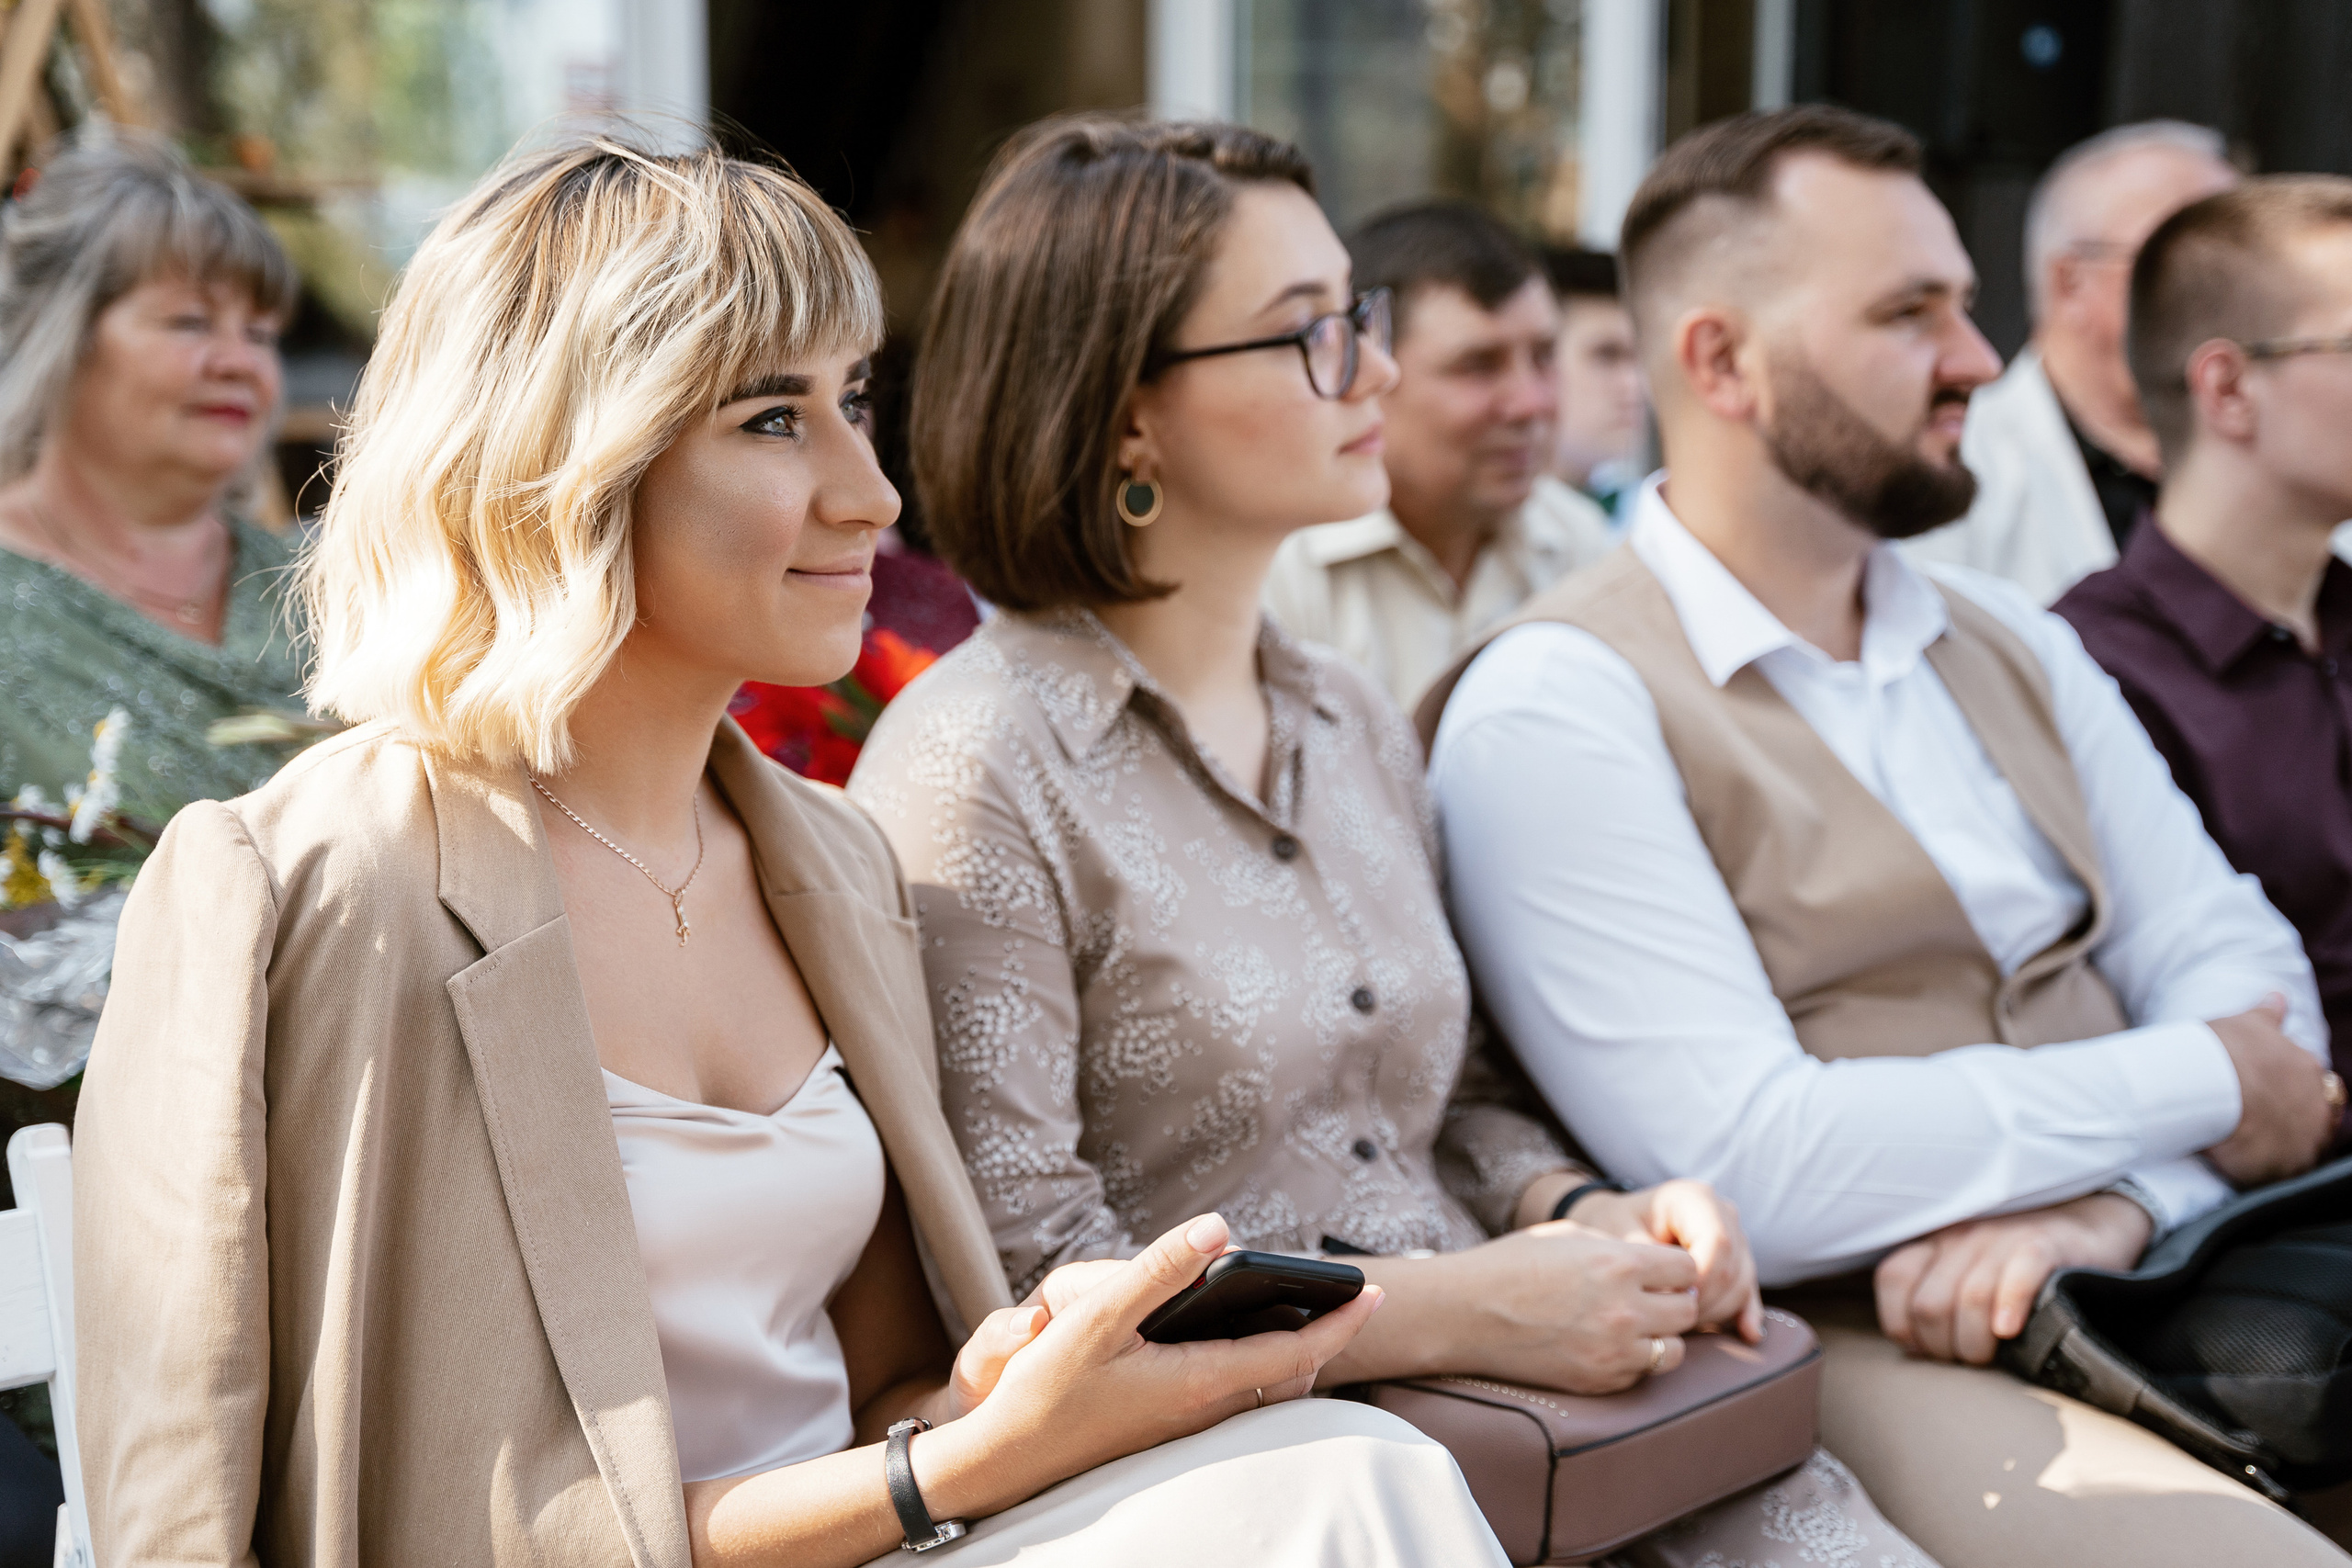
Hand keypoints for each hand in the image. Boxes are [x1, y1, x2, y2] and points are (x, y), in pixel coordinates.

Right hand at [922, 1214, 1383, 1510]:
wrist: (1008, 1458)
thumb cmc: (1047, 1389)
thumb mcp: (1097, 1316)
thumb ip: (1159, 1270)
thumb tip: (1219, 1229)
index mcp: (1199, 1380)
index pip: (1292, 1351)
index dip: (1339, 1322)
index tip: (1373, 1292)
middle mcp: (1205, 1410)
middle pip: (1290, 1374)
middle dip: (1325, 1336)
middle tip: (1347, 1297)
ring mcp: (1189, 1426)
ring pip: (1266, 1391)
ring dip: (1292, 1354)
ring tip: (1306, 1313)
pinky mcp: (1171, 1430)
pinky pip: (1239, 1398)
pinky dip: (1260, 1368)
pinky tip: (1240, 1341)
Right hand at [1405, 1224, 1700, 1393]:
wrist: (1465, 1312)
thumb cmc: (1512, 1265)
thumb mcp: (1570, 1236)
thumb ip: (1620, 1248)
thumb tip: (1661, 1265)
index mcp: (1619, 1263)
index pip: (1688, 1268)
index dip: (1674, 1268)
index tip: (1657, 1270)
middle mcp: (1625, 1309)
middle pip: (1688, 1308)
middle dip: (1673, 1300)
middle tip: (1649, 1298)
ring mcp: (1614, 1351)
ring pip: (1676, 1348)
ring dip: (1661, 1335)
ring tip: (1633, 1325)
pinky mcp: (1600, 1381)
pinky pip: (1643, 1373)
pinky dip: (1636, 1361)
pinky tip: (1609, 1345)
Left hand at [1567, 1180, 1762, 1343]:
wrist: (1616, 1225)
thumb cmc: (1611, 1226)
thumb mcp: (1617, 1235)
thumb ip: (1645, 1260)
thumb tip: (1670, 1294)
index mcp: (1695, 1198)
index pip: (1718, 1242)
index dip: (1702, 1279)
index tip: (1673, 1302)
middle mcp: (1723, 1213)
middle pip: (1733, 1266)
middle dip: (1708, 1300)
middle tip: (1675, 1323)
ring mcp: (1734, 1236)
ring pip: (1742, 1282)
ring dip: (1718, 1310)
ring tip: (1683, 1326)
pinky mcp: (1736, 1261)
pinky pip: (1748, 1290)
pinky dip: (1746, 1312)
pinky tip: (1747, 1333)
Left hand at [1874, 1193, 2150, 1364]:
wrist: (2091, 1223)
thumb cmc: (2020, 1259)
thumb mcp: (1967, 1266)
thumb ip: (1937, 1293)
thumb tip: (1914, 1347)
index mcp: (1935, 1240)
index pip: (1893, 1279)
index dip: (1902, 1324)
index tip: (1927, 1347)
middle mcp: (1961, 1236)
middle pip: (1929, 1304)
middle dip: (1944, 1346)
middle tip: (1970, 1358)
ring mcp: (2001, 1238)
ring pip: (1969, 1299)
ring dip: (1977, 1342)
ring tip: (1996, 1353)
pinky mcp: (2044, 1244)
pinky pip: (2018, 1276)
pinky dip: (2010, 1306)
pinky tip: (2011, 1330)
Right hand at [2207, 995, 2332, 1186]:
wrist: (2211, 1083)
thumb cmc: (2226, 1049)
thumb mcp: (2248, 1022)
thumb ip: (2268, 1012)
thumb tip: (2278, 994)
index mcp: (2310, 1071)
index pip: (2318, 1086)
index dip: (2295, 1091)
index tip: (2271, 1093)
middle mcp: (2318, 1106)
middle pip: (2316, 1119)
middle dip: (2294, 1120)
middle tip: (2258, 1119)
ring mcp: (2306, 1139)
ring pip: (2302, 1148)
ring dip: (2282, 1146)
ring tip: (2248, 1144)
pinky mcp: (2287, 1167)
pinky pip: (2282, 1174)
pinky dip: (2266, 1170)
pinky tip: (2243, 1164)